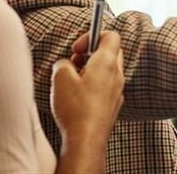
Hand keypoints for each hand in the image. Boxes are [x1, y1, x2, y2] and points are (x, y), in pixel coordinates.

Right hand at [52, 31, 124, 149]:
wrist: (86, 140)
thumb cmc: (76, 109)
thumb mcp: (60, 77)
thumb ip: (62, 63)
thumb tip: (65, 65)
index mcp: (107, 62)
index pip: (111, 35)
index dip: (92, 35)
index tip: (77, 47)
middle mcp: (117, 75)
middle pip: (111, 51)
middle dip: (91, 52)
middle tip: (75, 62)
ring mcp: (117, 91)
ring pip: (108, 70)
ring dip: (91, 70)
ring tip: (74, 81)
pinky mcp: (113, 105)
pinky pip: (106, 87)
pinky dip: (94, 86)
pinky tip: (79, 97)